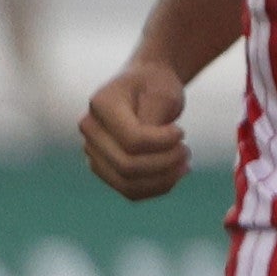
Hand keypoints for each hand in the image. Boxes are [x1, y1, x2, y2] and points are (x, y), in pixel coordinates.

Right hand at [80, 58, 191, 200]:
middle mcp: (90, 129)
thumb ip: (153, 120)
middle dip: (166, 163)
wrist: (144, 85)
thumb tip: (149, 149)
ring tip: (185, 164)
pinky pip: (129, 190)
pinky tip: (175, 175)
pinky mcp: (103, 166)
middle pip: (127, 166)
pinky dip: (156, 188)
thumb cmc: (156, 86)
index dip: (163, 143)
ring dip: (163, 180)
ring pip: (126, 184)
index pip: (132, 140)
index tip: (182, 132)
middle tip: (187, 150)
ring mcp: (92, 150)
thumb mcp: (161, 93)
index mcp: (101, 104)